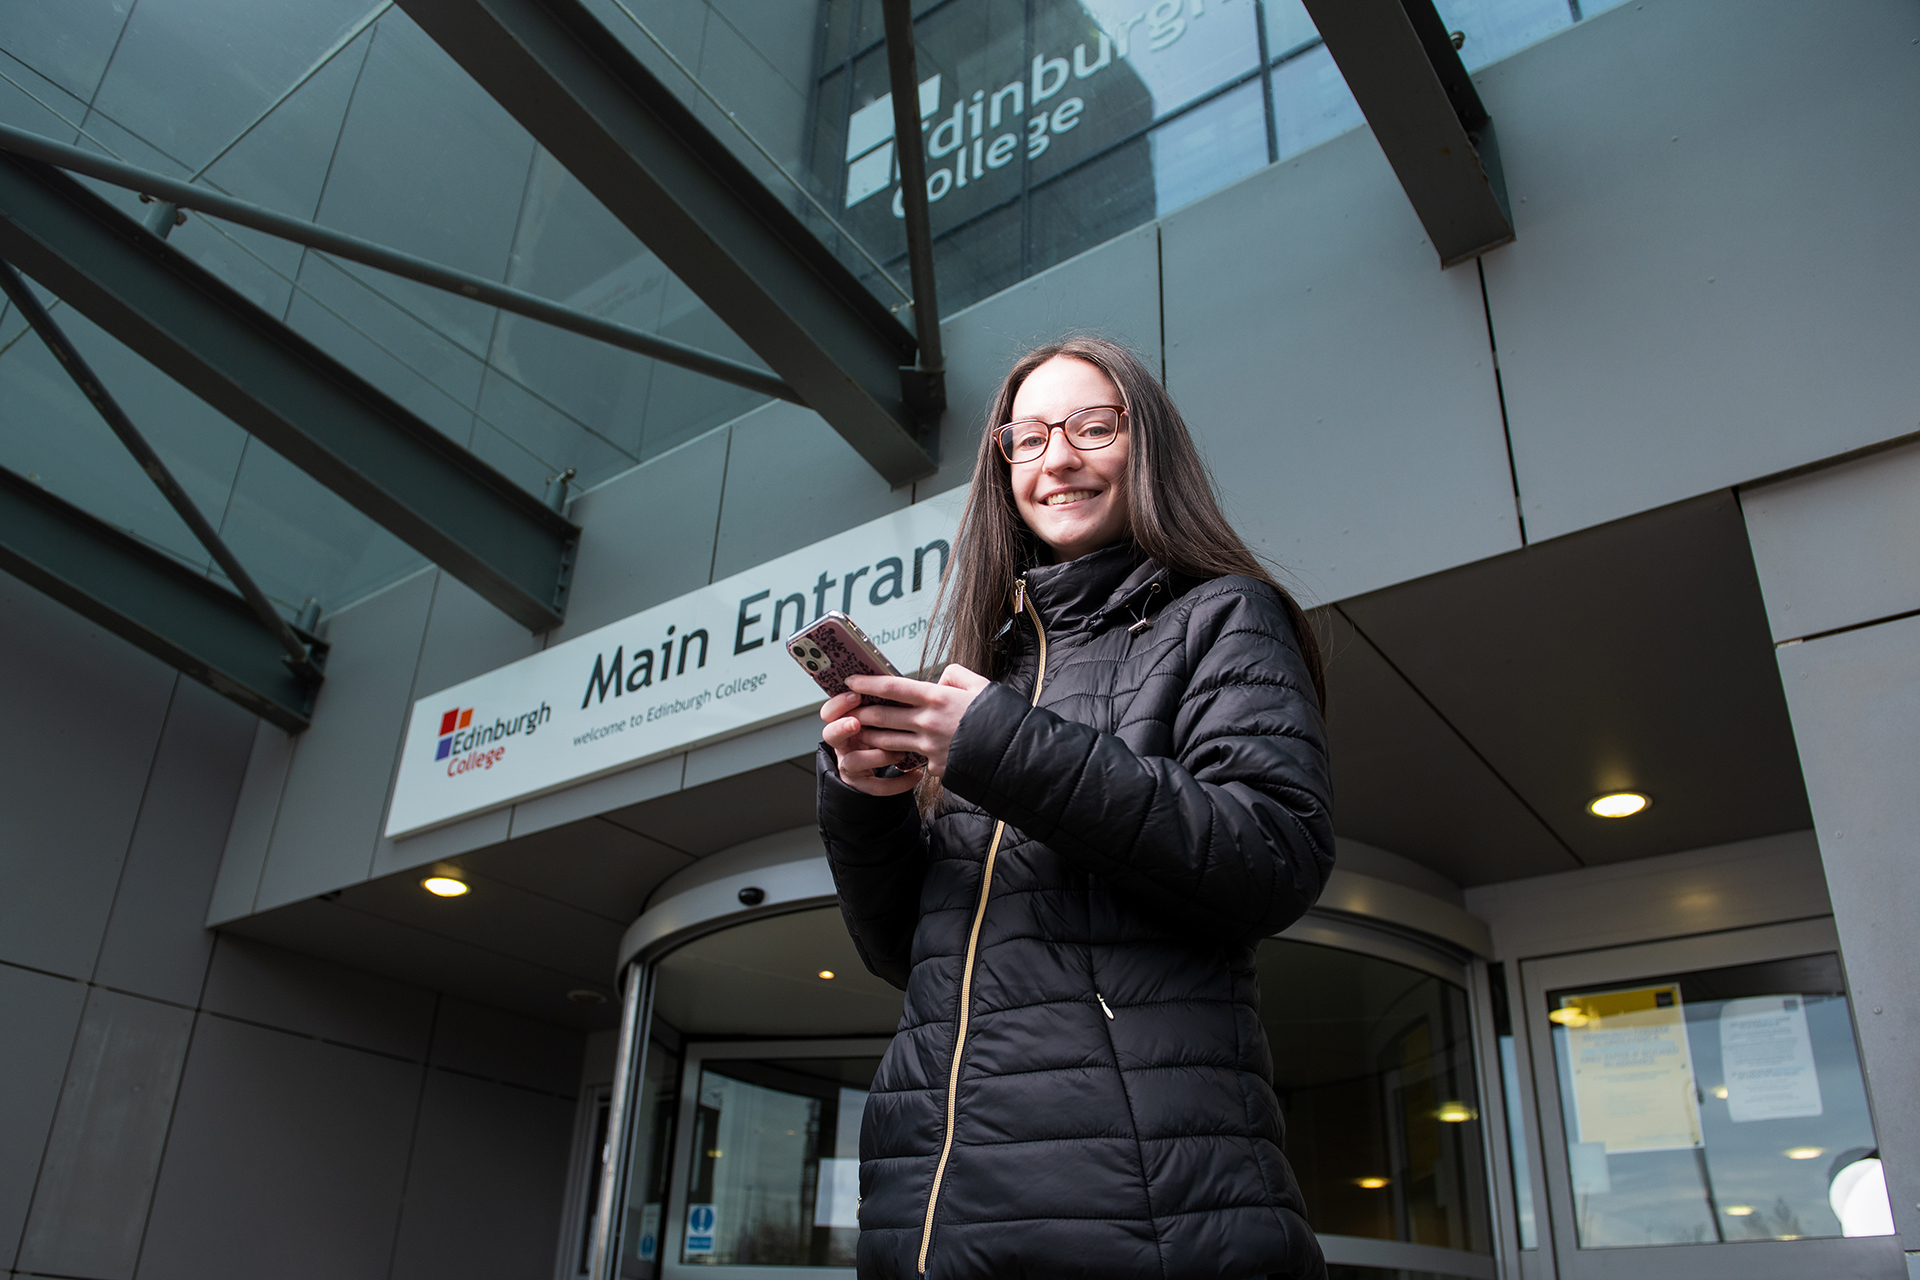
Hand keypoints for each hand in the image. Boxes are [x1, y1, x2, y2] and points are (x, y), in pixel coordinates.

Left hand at [819, 664, 990, 793]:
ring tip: (860, 730)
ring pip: (888, 741)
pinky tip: (891, 753)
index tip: (851, 680)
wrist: (1015, 754)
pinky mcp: (935, 766)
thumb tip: (939, 678)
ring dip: (870, 735)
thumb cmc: (999, 715)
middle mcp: (928, 722)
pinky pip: (912, 758)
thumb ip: (955, 675)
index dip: (868, 683)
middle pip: (883, 715)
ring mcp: (929, 747)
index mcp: (938, 697)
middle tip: (848, 709)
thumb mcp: (979, 685)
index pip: (893, 687)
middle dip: (861, 712)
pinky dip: (900, 754)